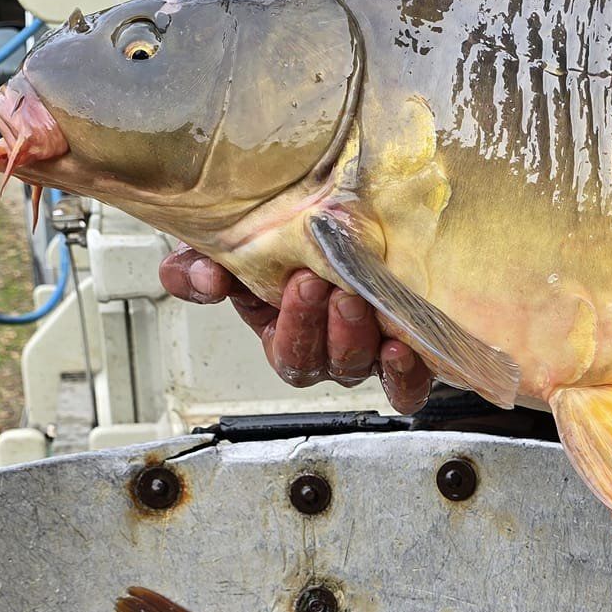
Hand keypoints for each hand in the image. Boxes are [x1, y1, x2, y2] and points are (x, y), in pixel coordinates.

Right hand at [158, 250, 432, 413]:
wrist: (368, 224)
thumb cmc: (304, 237)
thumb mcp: (242, 242)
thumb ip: (203, 262)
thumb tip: (202, 275)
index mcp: (286, 329)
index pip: (278, 344)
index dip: (278, 323)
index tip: (288, 282)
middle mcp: (326, 348)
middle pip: (310, 360)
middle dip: (307, 324)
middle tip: (311, 283)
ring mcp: (367, 354)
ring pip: (353, 366)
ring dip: (349, 336)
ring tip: (352, 299)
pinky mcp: (409, 360)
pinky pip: (404, 386)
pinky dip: (402, 374)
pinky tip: (399, 348)